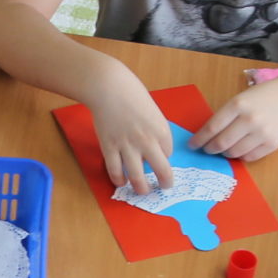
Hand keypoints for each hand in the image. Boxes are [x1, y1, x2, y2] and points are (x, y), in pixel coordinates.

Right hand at [84, 64, 174, 194]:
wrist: (108, 87)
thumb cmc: (132, 94)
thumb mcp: (152, 111)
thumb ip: (155, 130)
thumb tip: (153, 147)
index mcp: (162, 130)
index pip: (168, 153)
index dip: (164, 156)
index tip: (158, 156)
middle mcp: (147, 142)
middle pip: (162, 171)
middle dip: (165, 182)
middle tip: (164, 187)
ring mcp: (128, 147)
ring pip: (137, 177)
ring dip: (142, 188)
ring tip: (143, 191)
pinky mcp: (110, 148)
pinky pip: (115, 171)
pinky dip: (119, 180)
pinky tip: (121, 182)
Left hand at [192, 72, 277, 160]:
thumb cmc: (261, 97)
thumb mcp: (240, 99)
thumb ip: (224, 116)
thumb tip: (206, 137)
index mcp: (238, 105)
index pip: (212, 128)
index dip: (199, 139)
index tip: (192, 145)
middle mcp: (249, 119)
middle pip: (221, 143)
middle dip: (210, 149)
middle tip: (207, 149)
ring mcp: (262, 133)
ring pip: (234, 152)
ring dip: (225, 153)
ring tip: (225, 148)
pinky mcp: (272, 144)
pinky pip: (249, 157)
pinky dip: (241, 156)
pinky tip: (240, 149)